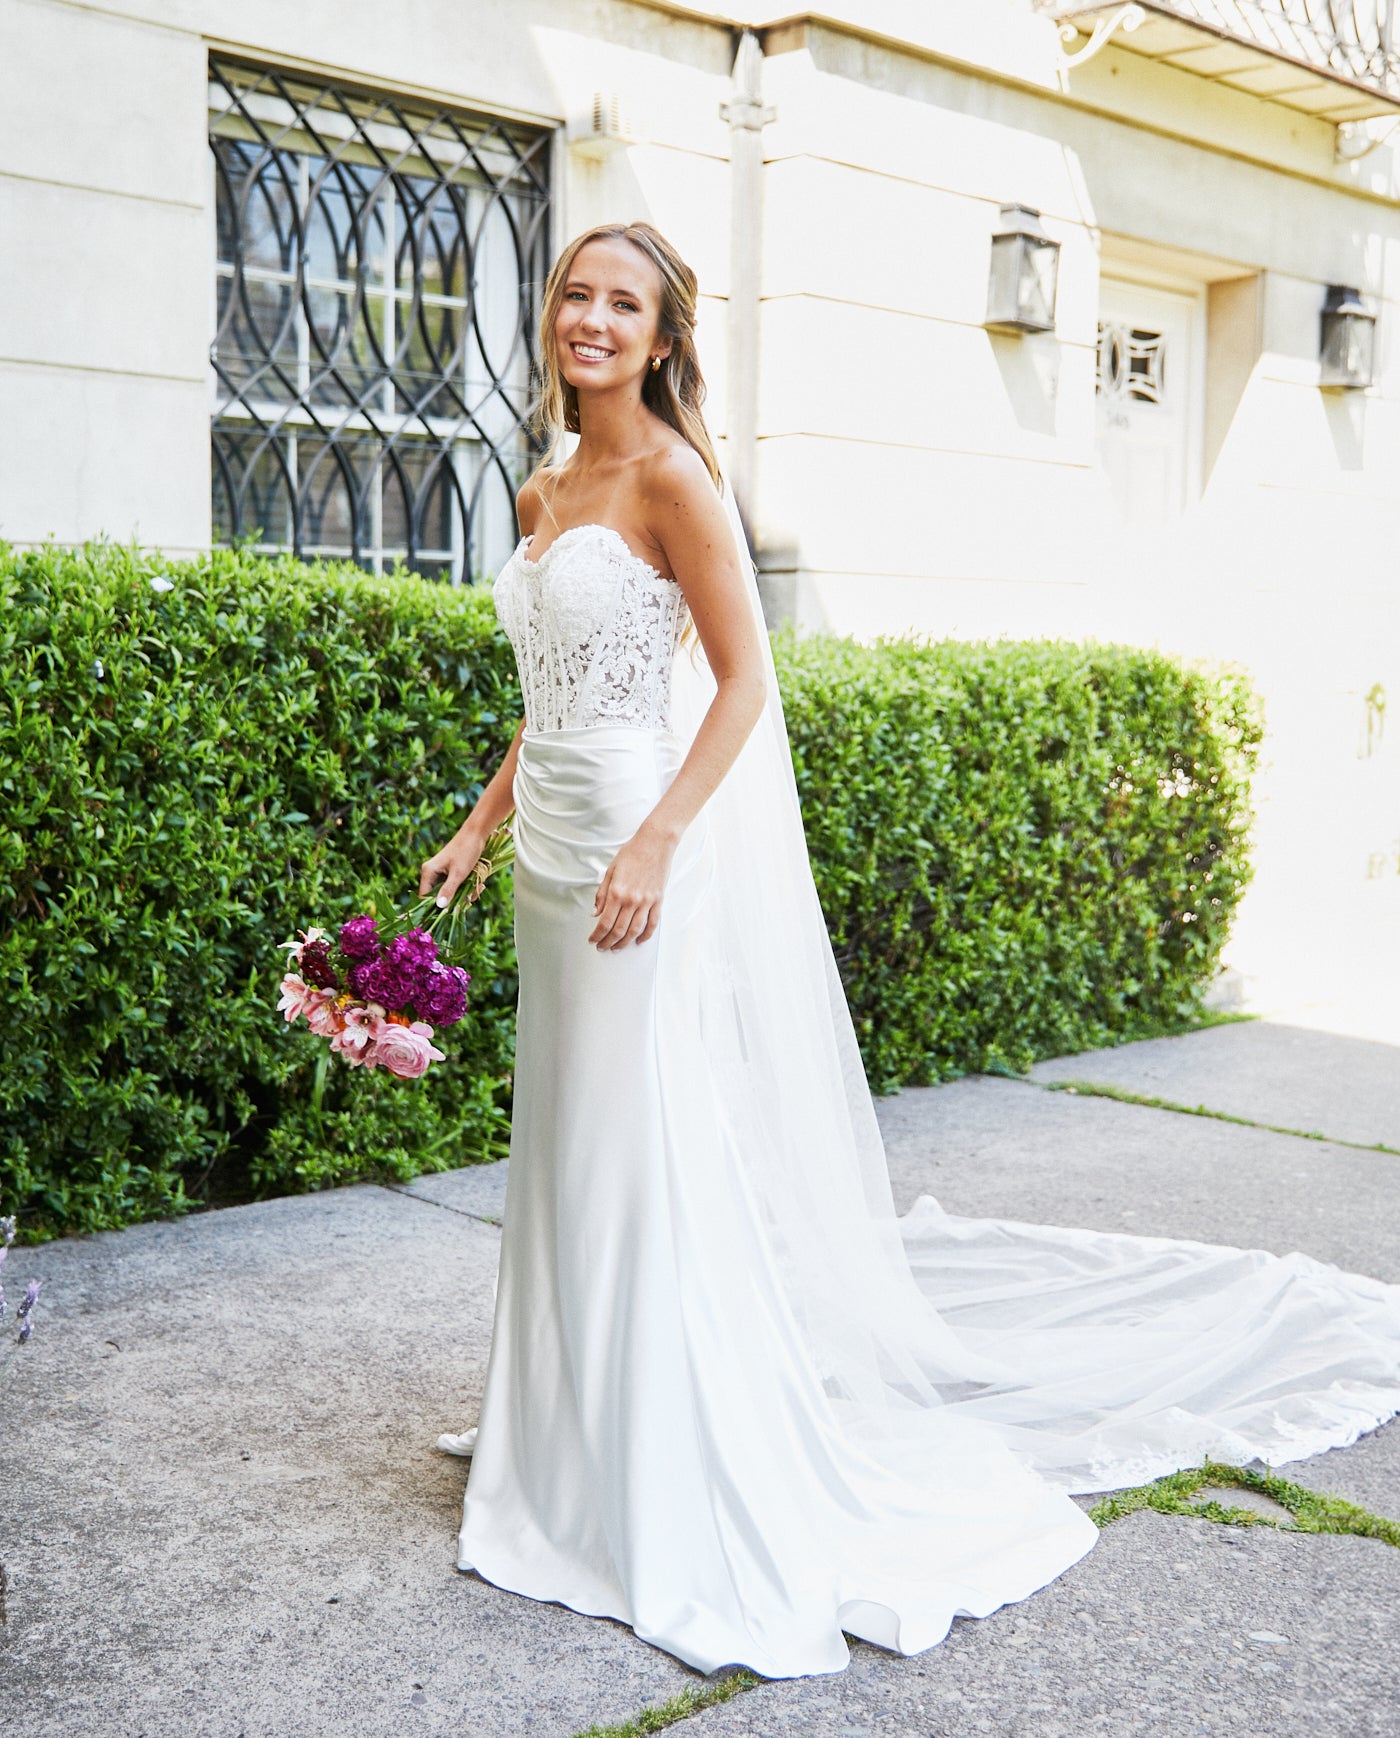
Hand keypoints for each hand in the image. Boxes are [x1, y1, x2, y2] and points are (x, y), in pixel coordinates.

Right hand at [419, 827, 486, 908]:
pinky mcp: (452, 874)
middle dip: (455, 900)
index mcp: (428, 872)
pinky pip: (457, 887)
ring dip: (464, 895)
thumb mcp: (458, 873)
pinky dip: (467, 889)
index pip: (425, 896)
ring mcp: (442, 874)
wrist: (477, 834)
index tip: (449, 912)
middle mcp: (432, 874)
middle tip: (470, 898)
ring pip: (450, 893)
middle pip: (439, 897)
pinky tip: (478, 884)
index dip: (435, 907)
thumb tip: (439, 907)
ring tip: (477, 888)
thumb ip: (448, 890)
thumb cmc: (466, 851)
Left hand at [589, 825, 676, 949]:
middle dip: (608, 942)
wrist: (655, 843)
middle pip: (619, 930)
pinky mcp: (658, 900)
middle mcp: (632, 900)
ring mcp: (647, 902)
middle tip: (602, 946)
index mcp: (617, 892)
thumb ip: (601, 894)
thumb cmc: (632, 853)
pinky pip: (652, 923)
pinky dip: (645, 935)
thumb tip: (595, 912)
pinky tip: (638, 940)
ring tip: (617, 947)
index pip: (605, 922)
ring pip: (634, 931)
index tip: (593, 939)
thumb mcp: (610, 871)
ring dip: (624, 942)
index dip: (597, 935)